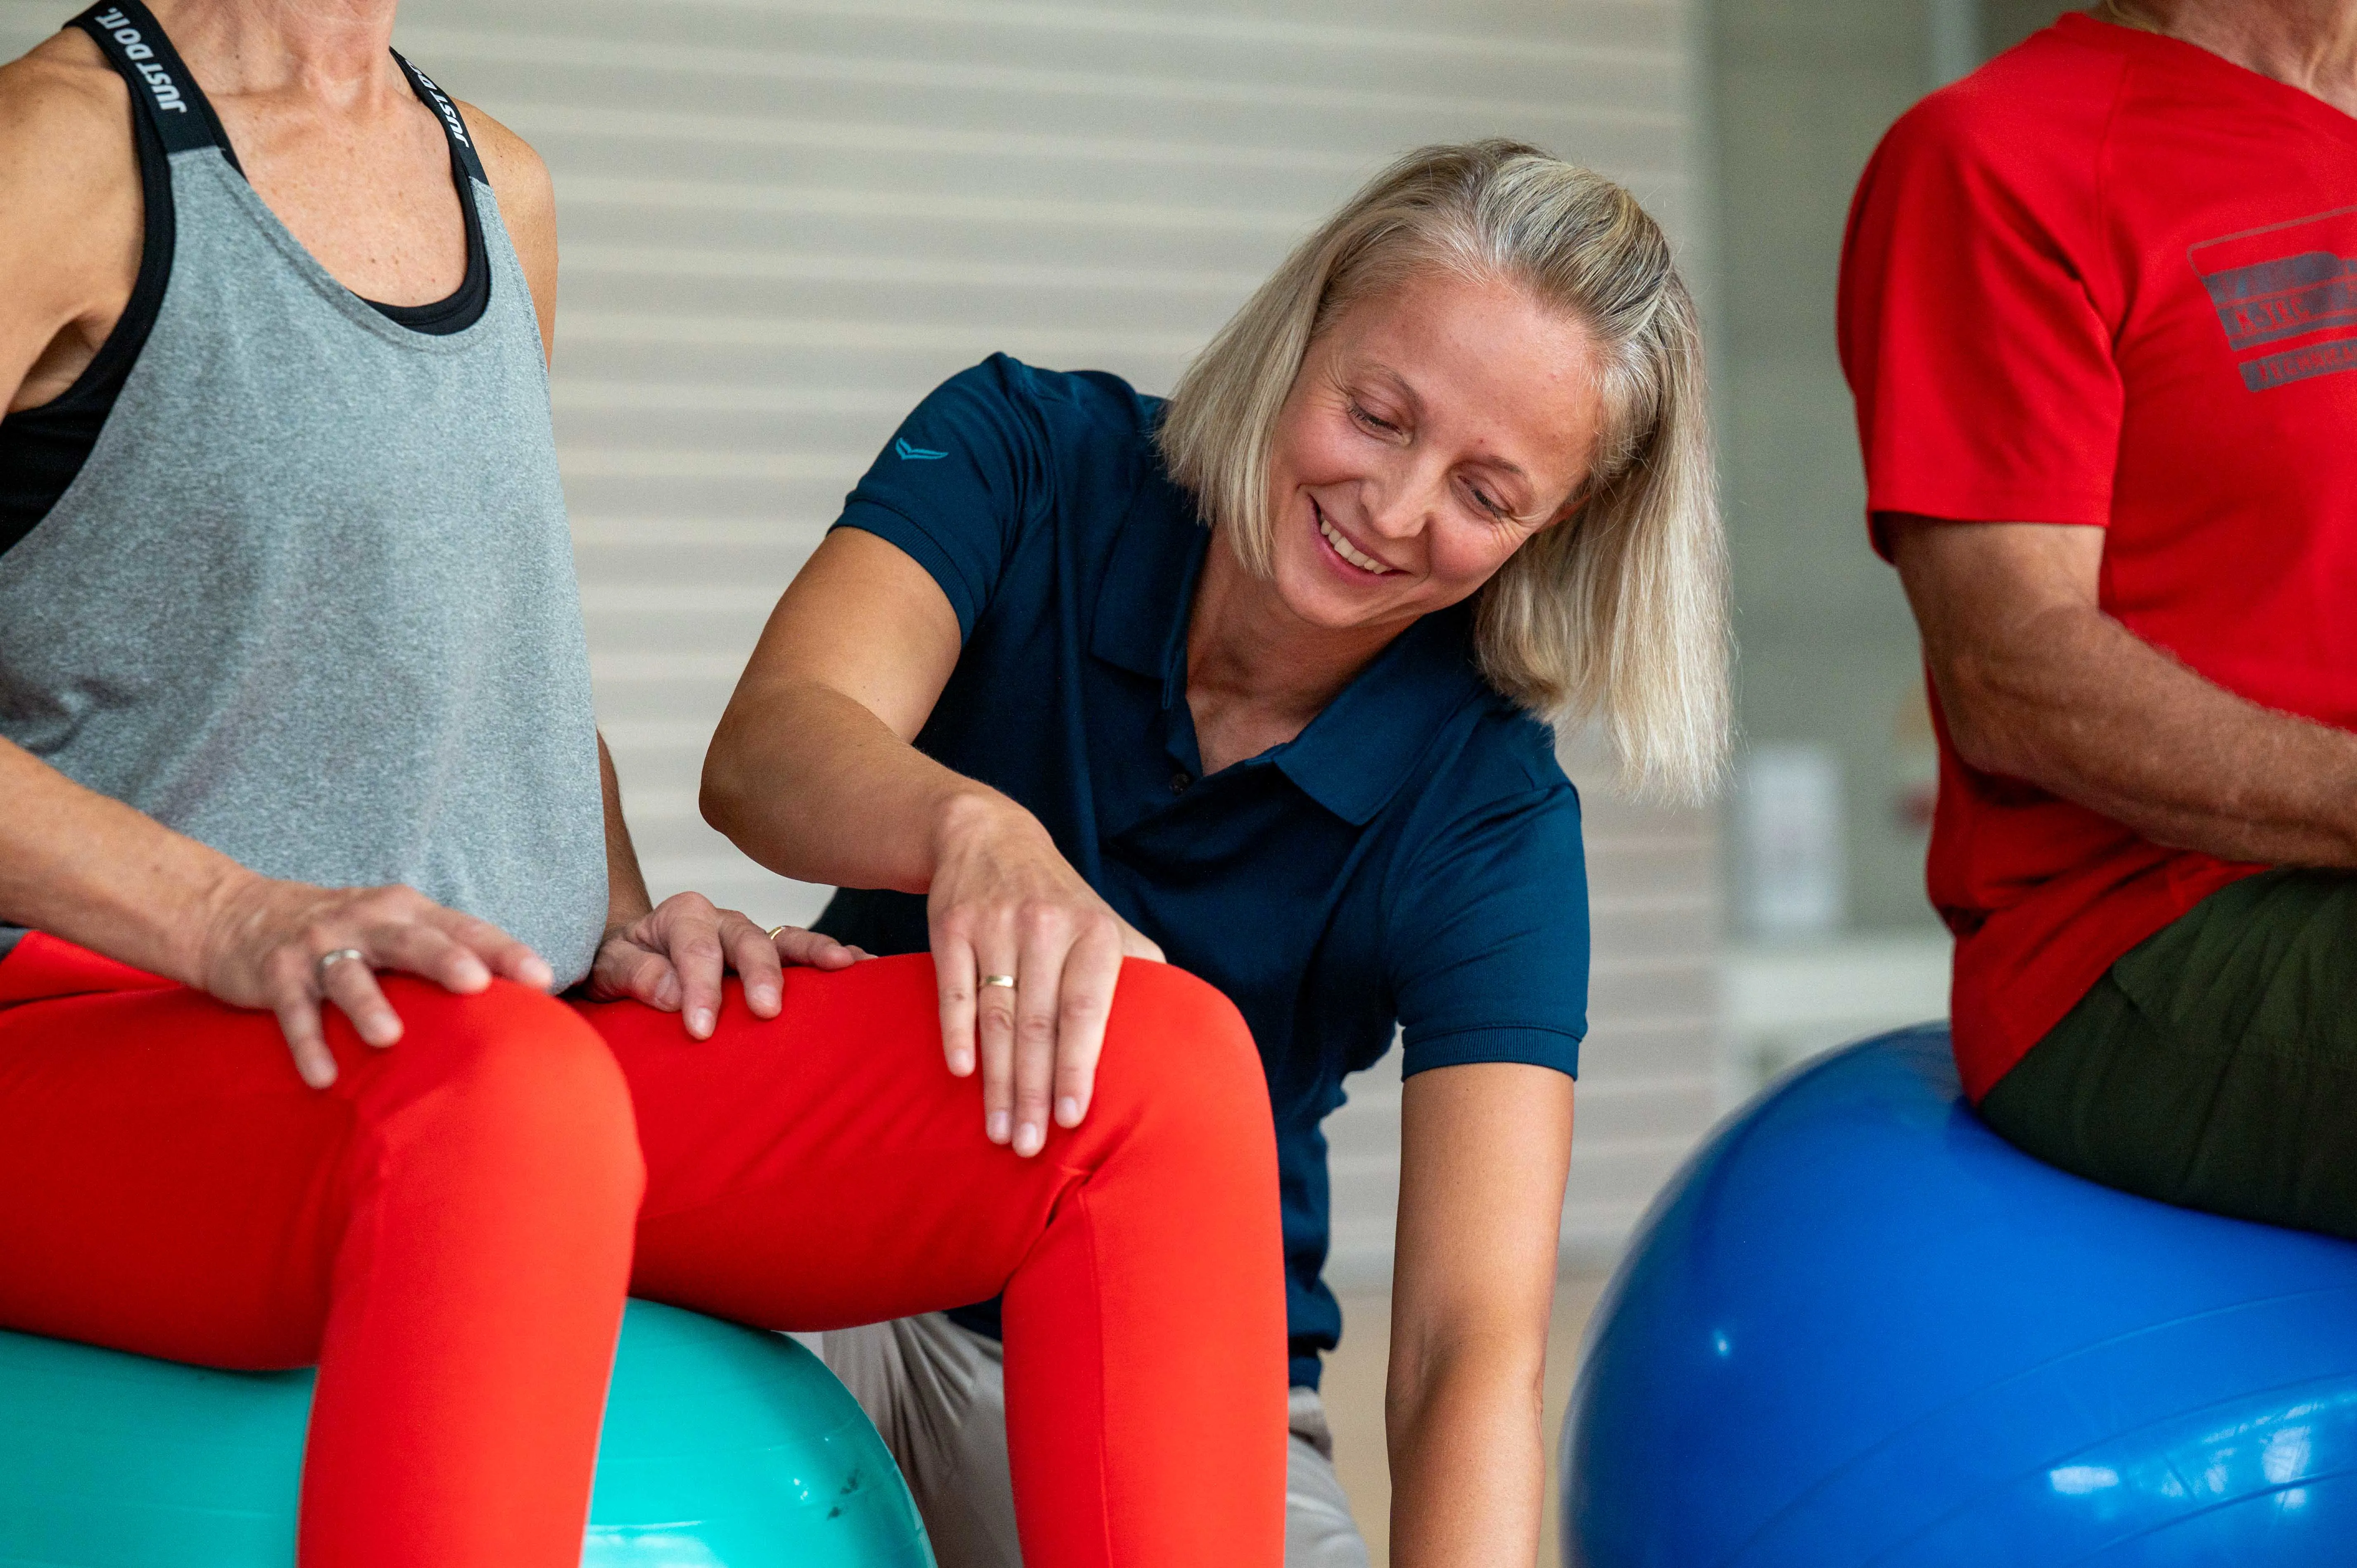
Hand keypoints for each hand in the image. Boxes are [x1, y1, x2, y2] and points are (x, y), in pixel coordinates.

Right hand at [196, 873, 552, 1090]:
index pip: (464, 928)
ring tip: (389, 1037)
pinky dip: (308, 1043)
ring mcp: (319, 946)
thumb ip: (446, 950)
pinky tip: (322, 1077)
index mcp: (406, 910)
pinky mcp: (276, 975)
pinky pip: (294, 1012)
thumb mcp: (395, 928)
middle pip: (412, 940)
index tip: (541, 977)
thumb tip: (518, 997)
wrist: (236, 913)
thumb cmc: (344, 931)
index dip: (503, 950)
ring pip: (349, 975)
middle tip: (475, 984)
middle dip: (444, 960)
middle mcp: (366, 921)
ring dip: (368, 1005)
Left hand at [587, 890, 865, 1037]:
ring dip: (815, 953)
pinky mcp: (773, 958)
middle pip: (748, 940)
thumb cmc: (620, 966)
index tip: (701, 1030)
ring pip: (787, 940)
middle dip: (760, 974)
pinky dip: (833, 959)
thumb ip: (635, 974)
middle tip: (767, 1011)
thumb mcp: (608, 967)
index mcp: (682, 916)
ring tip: (844, 966)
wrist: (630, 961)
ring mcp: (753, 938)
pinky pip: (805, 954)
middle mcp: (723, 920)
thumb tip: (671, 993)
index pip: (694, 949)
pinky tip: (864, 966)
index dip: (699, 988)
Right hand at [927, 794, 1163, 1155]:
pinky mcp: (952, 928)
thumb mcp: (1106, 922)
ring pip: (996, 1016)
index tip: (1073, 1117)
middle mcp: (1045, 927)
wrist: (990, 836)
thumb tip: (1182, 1029)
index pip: (1087, 1009)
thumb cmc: (1060, 902)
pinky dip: (956, 1034)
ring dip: (997, 1080)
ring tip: (999, 1130)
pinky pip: (953, 990)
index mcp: (1093, 933)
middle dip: (1032, 1091)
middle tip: (1029, 1145)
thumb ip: (1141, 969)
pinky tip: (962, 1074)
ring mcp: (995, 927)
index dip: (1078, 1065)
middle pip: (1038, 1024)